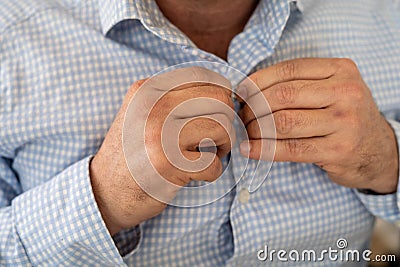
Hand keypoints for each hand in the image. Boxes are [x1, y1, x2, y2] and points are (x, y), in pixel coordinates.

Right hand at [90, 67, 233, 234]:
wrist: (106, 191)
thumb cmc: (132, 153)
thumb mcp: (141, 113)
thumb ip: (172, 97)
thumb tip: (221, 91)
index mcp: (147, 89)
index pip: (201, 75)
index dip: (220, 92)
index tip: (218, 110)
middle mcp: (154, 106)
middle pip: (219, 99)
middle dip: (227, 120)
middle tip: (219, 136)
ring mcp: (161, 134)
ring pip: (222, 127)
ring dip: (224, 144)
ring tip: (211, 153)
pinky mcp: (169, 163)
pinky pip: (213, 162)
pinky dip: (212, 172)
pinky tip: (198, 174)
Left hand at [239, 58, 398, 193]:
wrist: (378, 150)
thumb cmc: (344, 116)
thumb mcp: (332, 89)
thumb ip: (298, 84)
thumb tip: (248, 90)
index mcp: (341, 70)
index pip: (289, 70)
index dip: (258, 81)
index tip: (241, 92)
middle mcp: (346, 92)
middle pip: (282, 96)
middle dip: (253, 107)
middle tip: (242, 116)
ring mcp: (344, 122)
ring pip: (283, 122)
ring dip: (256, 129)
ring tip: (246, 132)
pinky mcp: (338, 150)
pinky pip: (291, 149)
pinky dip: (264, 150)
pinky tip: (250, 150)